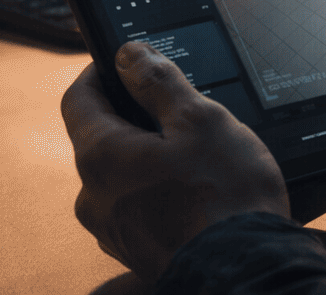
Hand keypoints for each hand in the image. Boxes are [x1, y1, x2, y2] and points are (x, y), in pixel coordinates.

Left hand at [61, 43, 288, 281]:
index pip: (77, 98)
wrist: (247, 271)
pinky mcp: (134, 252)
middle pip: (100, 138)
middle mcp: (94, 197)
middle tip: (176, 111)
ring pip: (120, 175)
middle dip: (132, 118)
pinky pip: (136, 207)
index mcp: (101, 157)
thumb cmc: (226, 197)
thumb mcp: (200, 119)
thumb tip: (129, 55)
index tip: (124, 63)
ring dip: (147, 159)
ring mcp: (112, 230)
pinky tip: (195, 192)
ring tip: (195, 158)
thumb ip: (158, 82)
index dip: (99, 73)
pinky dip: (157, 192)